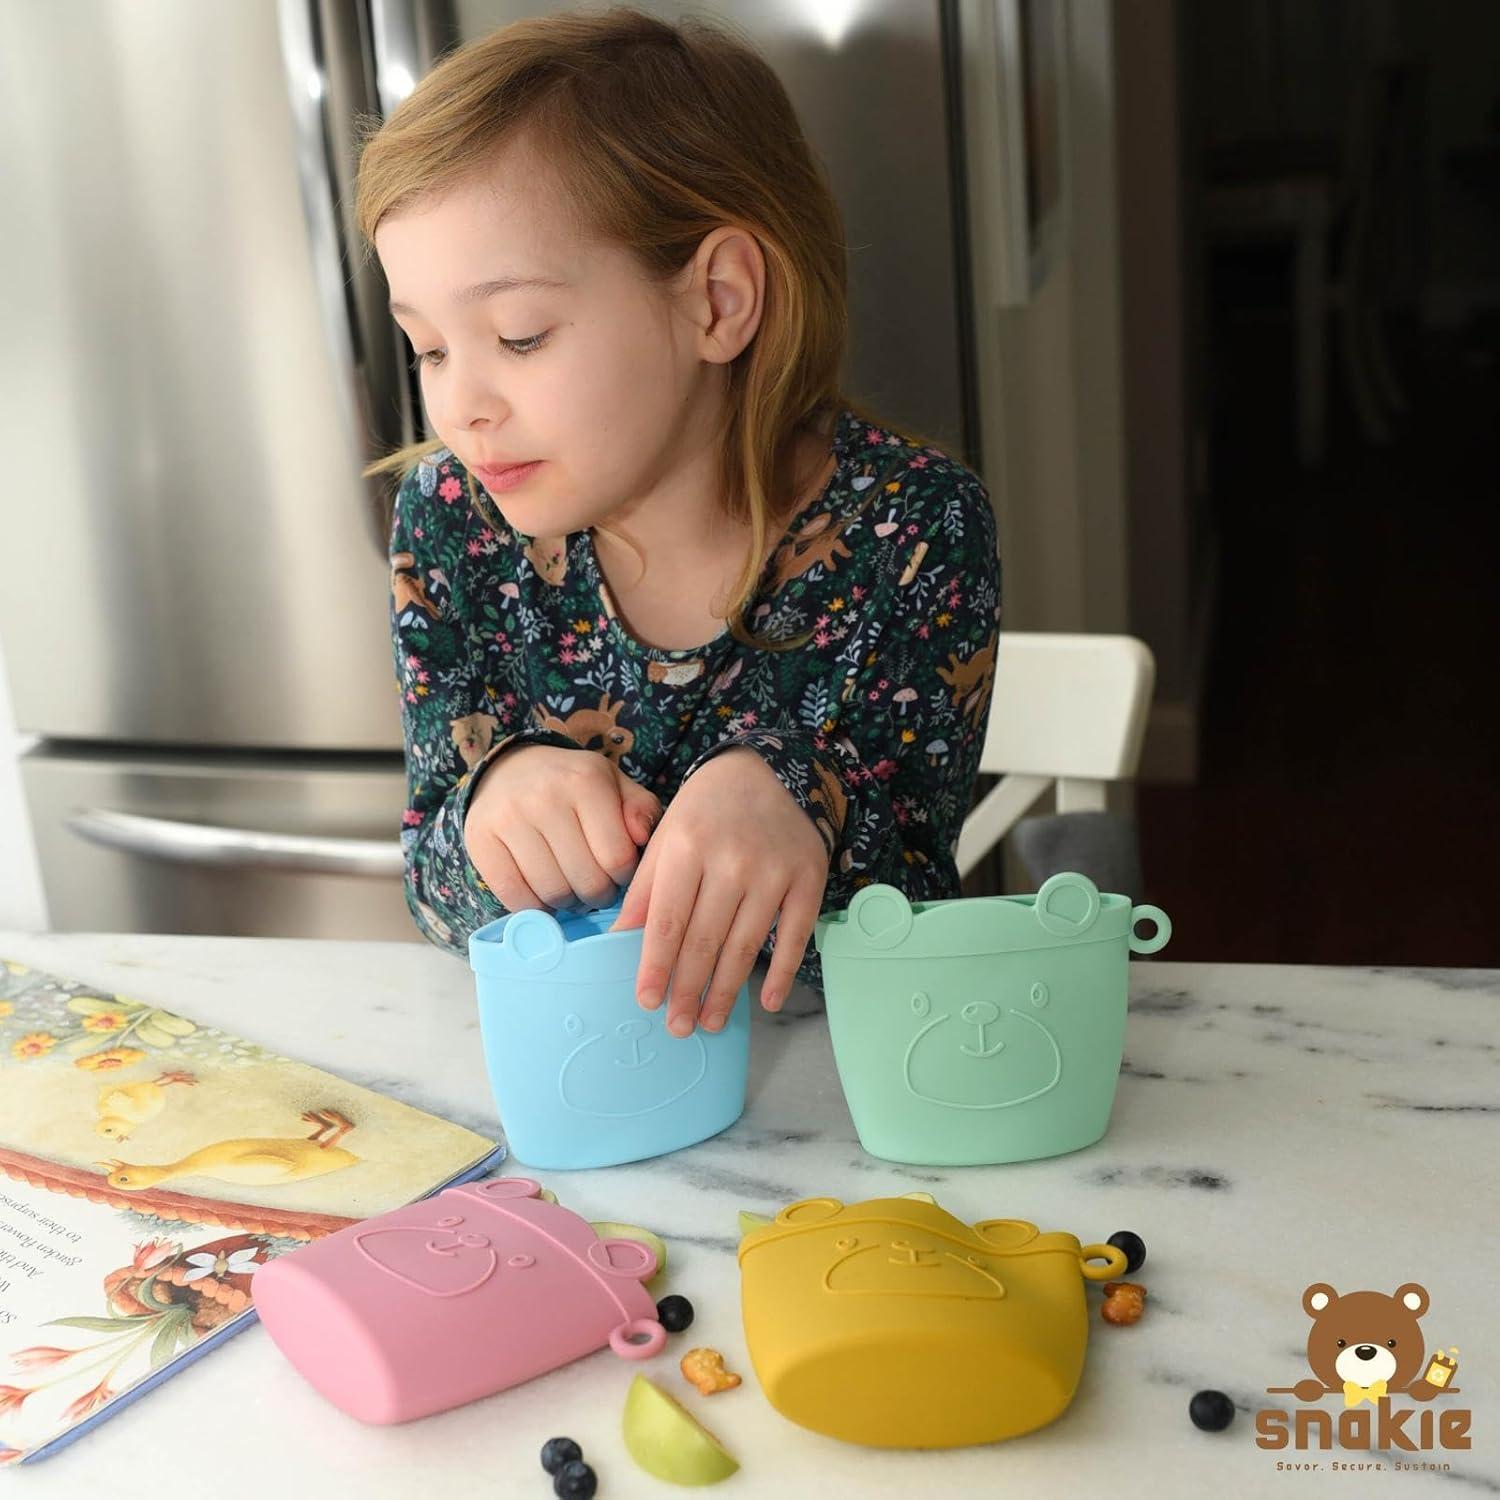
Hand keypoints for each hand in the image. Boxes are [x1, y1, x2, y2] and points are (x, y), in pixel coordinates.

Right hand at [464, 745, 661, 911]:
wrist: (510, 769)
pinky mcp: (480, 840)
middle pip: (587, 881)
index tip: (618, 872)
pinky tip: (542, 890)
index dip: (624, 877)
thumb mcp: (614, 785)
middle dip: (598, 894)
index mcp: (586, 781)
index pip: (617, 859)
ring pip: (553, 893)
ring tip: (571, 886)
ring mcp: (509, 818)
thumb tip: (641, 837)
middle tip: (595, 885)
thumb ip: (641, 809)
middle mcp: (545, 796)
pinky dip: (535, 905)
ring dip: (568, 902)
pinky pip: (515, 898)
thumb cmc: (573, 785)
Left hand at [608, 748, 829, 1035]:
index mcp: (687, 845)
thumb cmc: (707, 809)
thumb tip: (619, 941)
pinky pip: (793, 936)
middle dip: (689, 989)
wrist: (770, 771)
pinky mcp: (809, 880)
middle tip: (678, 1026)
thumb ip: (645, 888)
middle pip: (705, 939)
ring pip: (745, 945)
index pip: (668, 919)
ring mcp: (774, 872)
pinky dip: (780, 973)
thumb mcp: (667, 835)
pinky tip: (766, 1002)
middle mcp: (731, 860)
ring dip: (726, 991)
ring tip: (710, 1022)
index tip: (646, 1001)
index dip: (656, 965)